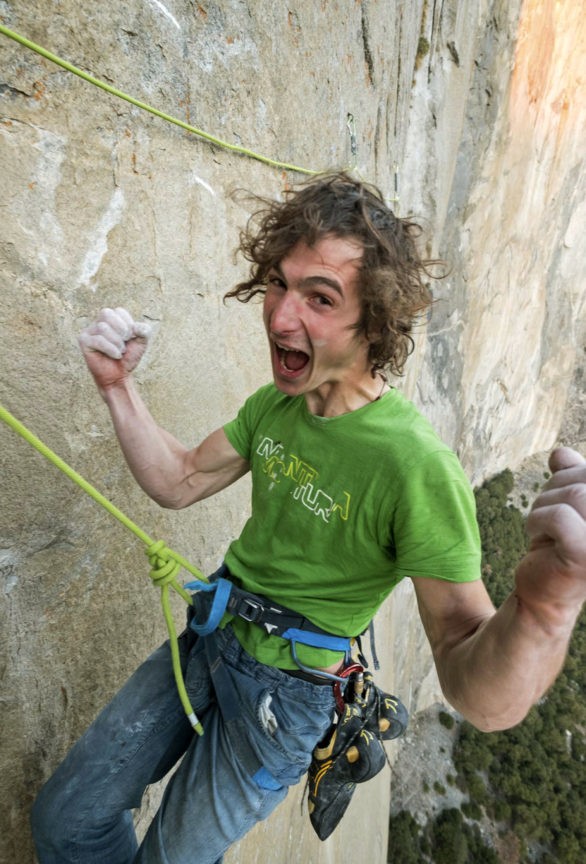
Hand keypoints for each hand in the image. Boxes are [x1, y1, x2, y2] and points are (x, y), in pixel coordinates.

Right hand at [78, 307, 150, 394]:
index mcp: (112, 319)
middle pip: (106, 313)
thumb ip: (144, 330)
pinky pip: (97, 340)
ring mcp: (89, 331)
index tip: (130, 338)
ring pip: (102, 327)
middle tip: (125, 343)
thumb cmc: (128, 357)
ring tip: (120, 352)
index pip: (119, 311)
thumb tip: (136, 327)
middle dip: (121, 329)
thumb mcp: (141, 342)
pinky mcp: (84, 341)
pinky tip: (116, 356)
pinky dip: (110, 349)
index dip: (128, 325)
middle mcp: (99, 322)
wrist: (119, 376)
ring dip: (116, 342)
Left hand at [516, 447, 585, 622]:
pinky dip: (539, 520)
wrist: (543, 594)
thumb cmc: (558, 545)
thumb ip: (571, 476)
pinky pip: (559, 515)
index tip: (562, 503)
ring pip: (576, 494)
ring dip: (546, 505)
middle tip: (549, 516)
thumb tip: (561, 453)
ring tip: (543, 528)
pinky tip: (537, 538)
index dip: (574, 474)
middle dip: (557, 487)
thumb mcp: (565, 504)